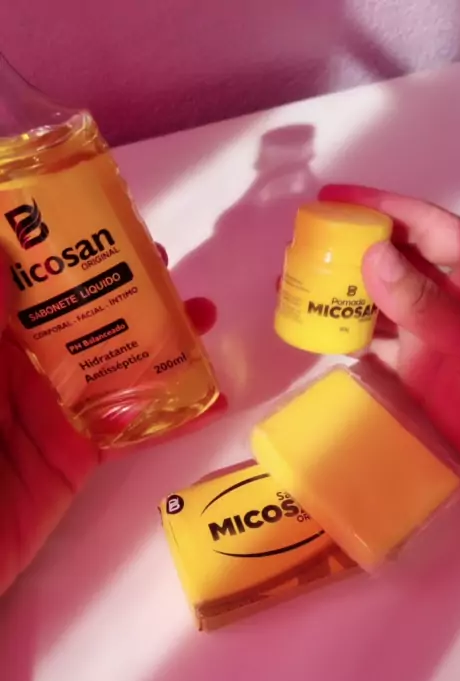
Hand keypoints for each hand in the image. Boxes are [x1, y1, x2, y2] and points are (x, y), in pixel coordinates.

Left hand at [0, 246, 221, 595]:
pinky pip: (128, 430)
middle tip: (165, 266)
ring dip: (158, 340)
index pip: (28, 281)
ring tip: (202, 315)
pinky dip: (171, 416)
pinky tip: (211, 397)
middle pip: (80, 315)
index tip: (101, 221)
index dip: (64, 250)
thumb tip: (4, 244)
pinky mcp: (76, 455)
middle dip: (122, 286)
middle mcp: (20, 367)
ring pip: (112, 363)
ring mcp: (52, 410)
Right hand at [320, 185, 459, 472]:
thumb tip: (374, 256)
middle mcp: (445, 299)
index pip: (425, 226)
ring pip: (377, 303)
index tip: (333, 201)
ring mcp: (428, 335)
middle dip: (348, 250)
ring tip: (293, 287)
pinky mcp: (414, 371)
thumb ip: (425, 303)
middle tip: (300, 247)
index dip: (381, 206)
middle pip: (393, 261)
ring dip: (339, 294)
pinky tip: (316, 332)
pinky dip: (346, 339)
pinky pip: (374, 347)